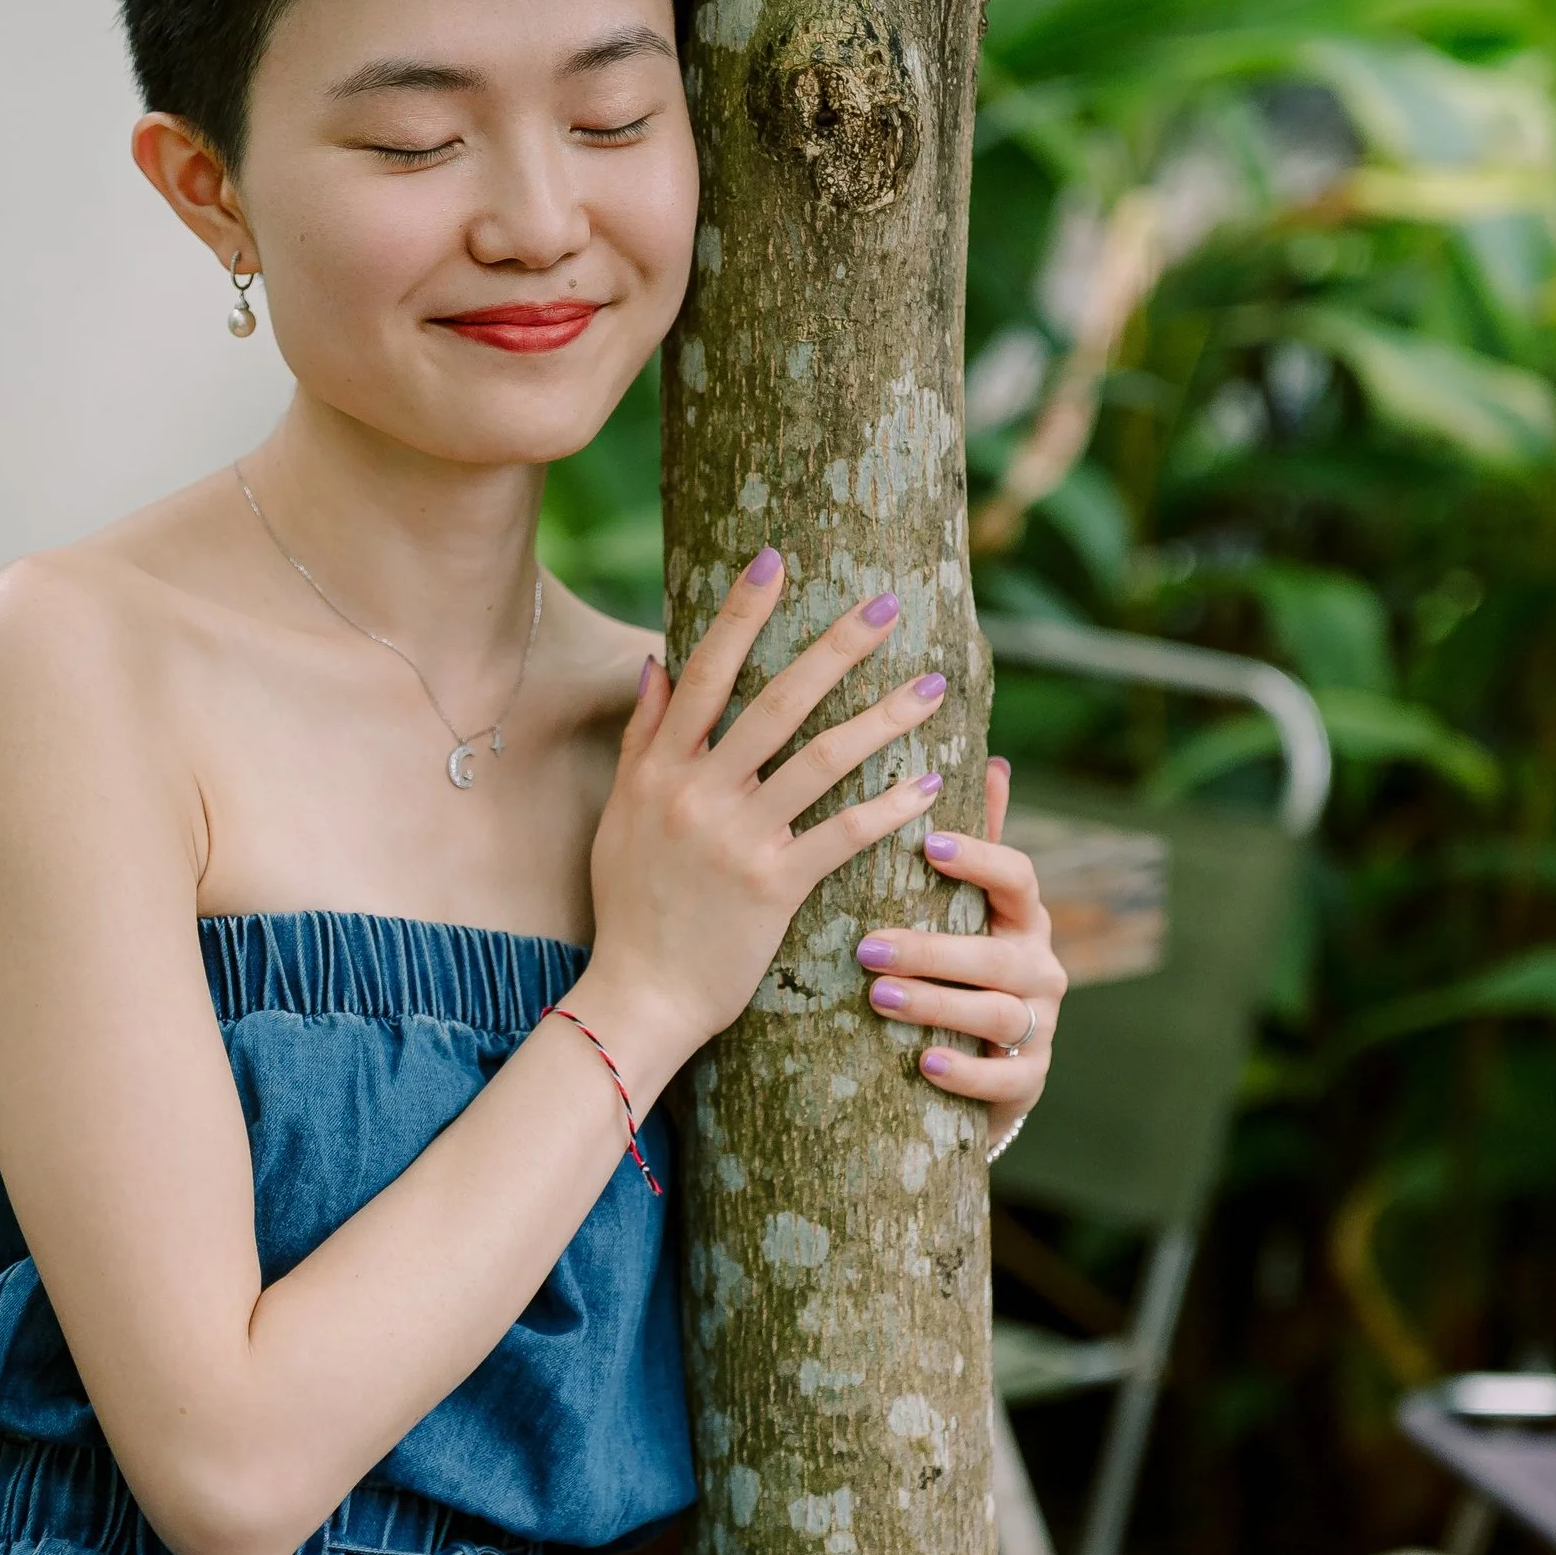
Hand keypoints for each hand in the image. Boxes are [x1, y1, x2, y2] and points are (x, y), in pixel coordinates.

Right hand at [572, 549, 949, 1088]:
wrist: (639, 993)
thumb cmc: (632, 906)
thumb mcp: (622, 814)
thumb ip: (643, 738)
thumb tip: (659, 663)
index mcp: (659, 768)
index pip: (705, 672)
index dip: (741, 612)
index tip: (776, 561)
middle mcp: (697, 792)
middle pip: (777, 701)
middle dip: (836, 647)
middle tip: (887, 604)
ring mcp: (737, 837)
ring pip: (822, 758)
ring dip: (883, 717)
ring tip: (933, 685)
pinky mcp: (774, 885)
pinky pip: (843, 833)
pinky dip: (889, 806)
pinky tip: (931, 784)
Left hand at [855, 758, 1064, 1131]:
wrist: (987, 1061)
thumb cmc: (962, 967)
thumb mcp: (968, 906)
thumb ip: (978, 842)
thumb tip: (990, 758)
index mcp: (1024, 918)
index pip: (1018, 878)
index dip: (979, 858)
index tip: (925, 842)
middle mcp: (1040, 968)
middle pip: (997, 955)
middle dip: (933, 951)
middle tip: (866, 947)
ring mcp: (1039, 1026)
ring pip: (998, 1015)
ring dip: (938, 1006)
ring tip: (879, 998)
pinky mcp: (1028, 1079)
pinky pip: (1005, 1078)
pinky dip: (966, 1072)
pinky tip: (923, 1062)